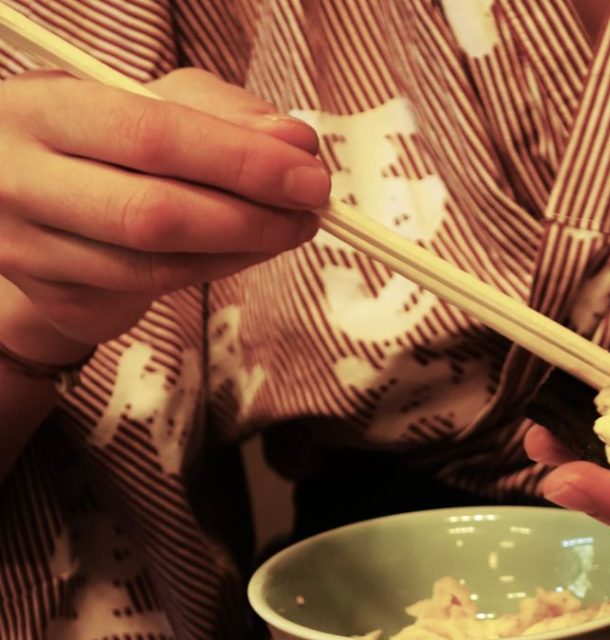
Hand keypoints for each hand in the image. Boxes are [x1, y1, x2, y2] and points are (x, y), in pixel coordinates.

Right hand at [0, 68, 329, 351]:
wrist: (31, 203)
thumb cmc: (101, 141)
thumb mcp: (149, 101)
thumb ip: (221, 113)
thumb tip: (295, 141)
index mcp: (40, 109)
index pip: (153, 138)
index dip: (241, 161)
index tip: (309, 175)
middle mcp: (20, 181)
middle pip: (155, 213)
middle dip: (251, 216)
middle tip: (311, 212)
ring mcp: (31, 249)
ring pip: (160, 264)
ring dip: (243, 250)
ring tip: (287, 229)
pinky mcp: (58, 298)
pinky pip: (156, 290)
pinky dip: (216, 270)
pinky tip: (245, 251)